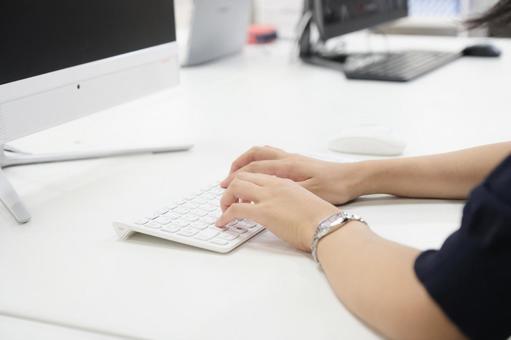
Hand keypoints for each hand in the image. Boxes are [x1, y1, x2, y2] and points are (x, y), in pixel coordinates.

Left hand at [216, 172, 338, 251]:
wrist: (329, 225)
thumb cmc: (324, 218)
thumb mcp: (307, 200)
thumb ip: (292, 199)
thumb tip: (285, 209)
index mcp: (286, 181)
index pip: (258, 171)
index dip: (244, 178)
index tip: (238, 187)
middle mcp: (275, 184)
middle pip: (243, 175)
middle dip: (231, 185)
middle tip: (228, 198)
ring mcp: (269, 197)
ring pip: (236, 187)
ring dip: (226, 198)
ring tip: (224, 209)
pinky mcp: (264, 212)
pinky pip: (236, 209)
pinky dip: (225, 215)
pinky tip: (222, 222)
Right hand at [221, 146, 364, 204]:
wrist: (353, 178)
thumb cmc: (334, 186)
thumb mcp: (308, 193)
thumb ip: (284, 192)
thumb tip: (261, 197)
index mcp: (286, 166)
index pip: (252, 171)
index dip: (235, 183)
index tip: (225, 197)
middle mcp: (286, 159)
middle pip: (252, 158)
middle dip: (235, 169)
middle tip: (225, 184)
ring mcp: (291, 158)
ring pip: (260, 153)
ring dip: (245, 162)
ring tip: (236, 174)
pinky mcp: (297, 162)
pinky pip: (270, 155)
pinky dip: (258, 161)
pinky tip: (259, 172)